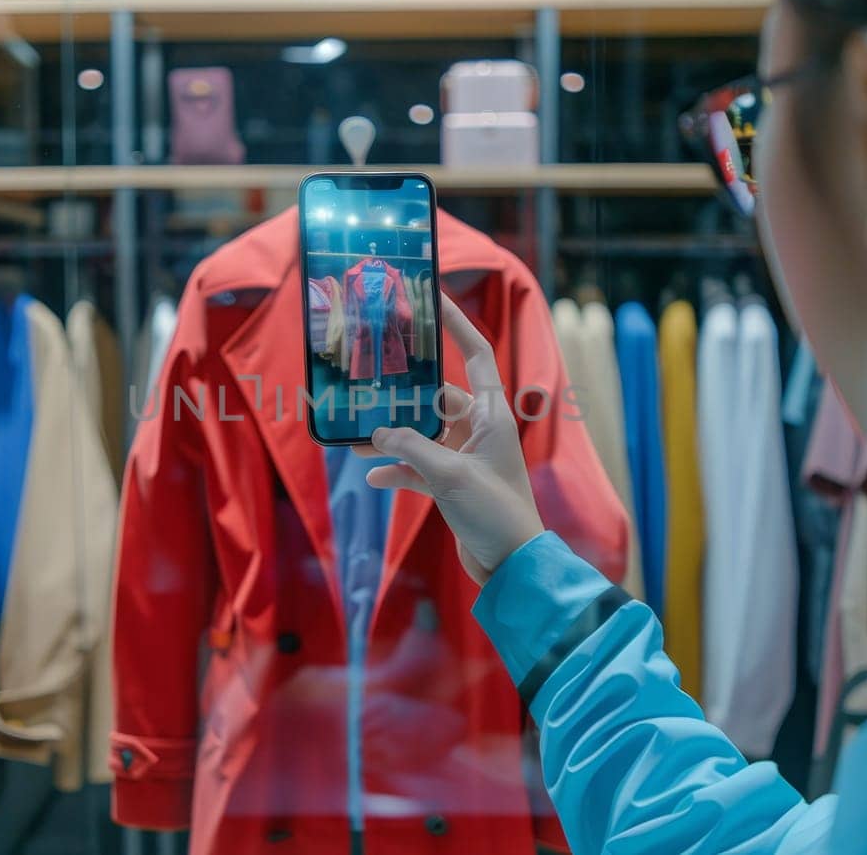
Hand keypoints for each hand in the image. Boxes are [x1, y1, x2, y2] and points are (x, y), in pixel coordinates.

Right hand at [355, 294, 544, 583]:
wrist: (512, 565)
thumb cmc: (495, 513)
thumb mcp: (449, 476)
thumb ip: (411, 449)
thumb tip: (376, 433)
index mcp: (492, 415)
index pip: (476, 355)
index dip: (457, 326)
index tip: (433, 299)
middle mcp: (481, 429)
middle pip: (438, 396)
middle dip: (404, 391)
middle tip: (372, 373)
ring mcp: (467, 457)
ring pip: (423, 434)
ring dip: (392, 436)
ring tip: (355, 434)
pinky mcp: (455, 483)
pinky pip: (420, 466)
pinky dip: (398, 469)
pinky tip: (372, 475)